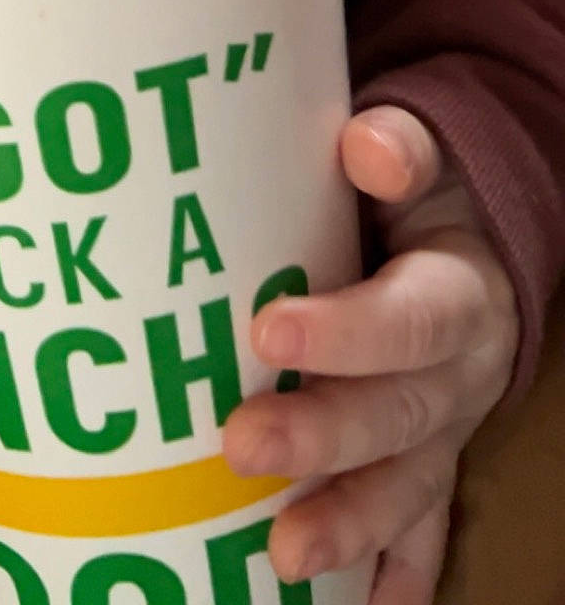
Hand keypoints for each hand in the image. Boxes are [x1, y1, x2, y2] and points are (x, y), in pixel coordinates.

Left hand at [223, 106, 518, 603]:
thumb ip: (397, 146)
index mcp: (458, 292)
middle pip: (399, 415)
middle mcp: (459, 375)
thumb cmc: (416, 192)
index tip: (267, 332)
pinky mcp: (427, 466)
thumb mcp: (421, 153)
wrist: (466, 235)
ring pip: (406, 489)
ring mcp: (445, 431)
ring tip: (283, 557)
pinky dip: (391, 577)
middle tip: (242, 445)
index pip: (410, 318)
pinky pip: (417, 535)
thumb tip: (366, 145)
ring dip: (348, 525)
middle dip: (324, 438)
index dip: (347, 331)